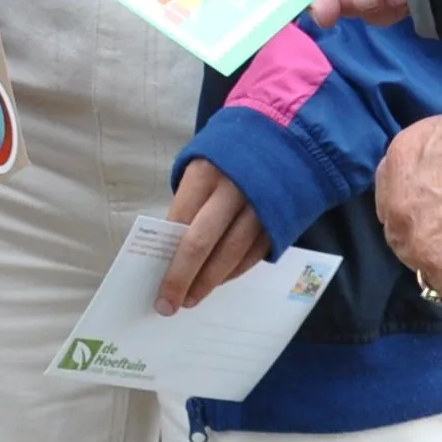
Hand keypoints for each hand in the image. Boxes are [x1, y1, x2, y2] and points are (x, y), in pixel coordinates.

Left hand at [158, 157, 269, 310]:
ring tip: (192, 299)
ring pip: (230, 255)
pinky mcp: (278, 222)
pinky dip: (234, 272)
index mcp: (205, 174)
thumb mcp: (202, 165)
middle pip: (201, 243)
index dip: (167, 256)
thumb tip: (171, 245)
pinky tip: (219, 282)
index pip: (179, 222)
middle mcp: (232, 192)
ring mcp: (258, 209)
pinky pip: (252, 255)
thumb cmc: (230, 155)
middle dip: (182, 278)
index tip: (155, 283)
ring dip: (209, 282)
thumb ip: (189, 201)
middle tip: (169, 304)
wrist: (286, 137)